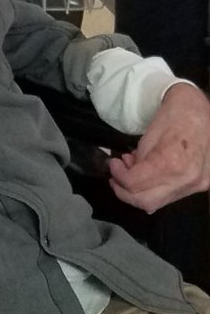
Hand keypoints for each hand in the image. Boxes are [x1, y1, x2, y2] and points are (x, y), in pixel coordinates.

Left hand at [109, 82, 209, 211]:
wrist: (200, 111)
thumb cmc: (174, 116)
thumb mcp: (148, 134)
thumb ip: (138, 158)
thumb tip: (129, 172)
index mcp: (171, 163)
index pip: (135, 184)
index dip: (118, 176)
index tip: (112, 165)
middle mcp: (185, 180)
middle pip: (146, 202)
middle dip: (125, 192)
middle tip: (115, 177)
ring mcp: (196, 185)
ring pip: (159, 203)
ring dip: (140, 192)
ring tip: (131, 172)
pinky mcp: (200, 186)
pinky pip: (171, 196)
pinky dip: (155, 189)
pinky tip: (148, 174)